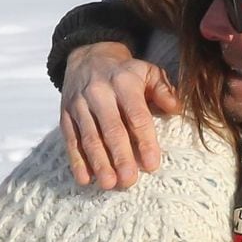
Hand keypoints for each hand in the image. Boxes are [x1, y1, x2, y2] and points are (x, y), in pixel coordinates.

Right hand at [59, 41, 179, 189]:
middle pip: (111, 129)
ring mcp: (79, 104)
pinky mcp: (65, 115)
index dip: (145, 141)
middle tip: (129, 181)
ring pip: (89, 137)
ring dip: (99, 163)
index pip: (136, 116)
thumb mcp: (148, 72)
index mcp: (124, 82)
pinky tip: (85, 179)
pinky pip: (71, 140)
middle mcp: (99, 93)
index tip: (152, 165)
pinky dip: (77, 161)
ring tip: (109, 184)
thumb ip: (163, 89)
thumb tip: (176, 107)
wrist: (87, 58)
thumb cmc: (125, 73)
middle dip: (120, 157)